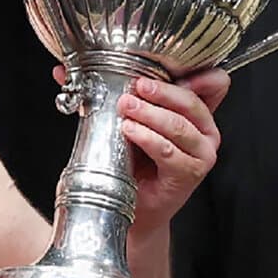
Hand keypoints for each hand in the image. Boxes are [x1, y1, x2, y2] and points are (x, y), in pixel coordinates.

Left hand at [117, 68, 228, 237]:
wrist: (135, 207)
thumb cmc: (136, 163)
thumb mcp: (128, 120)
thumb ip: (105, 94)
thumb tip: (62, 72)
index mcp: (197, 113)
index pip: (215, 84)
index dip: (199, 73)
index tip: (168, 70)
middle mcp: (205, 131)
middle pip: (192, 101)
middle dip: (161, 91)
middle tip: (135, 87)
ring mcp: (202, 154)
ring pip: (180, 125)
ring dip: (150, 114)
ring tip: (126, 109)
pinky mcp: (190, 173)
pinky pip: (169, 151)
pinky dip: (148, 138)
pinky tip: (130, 131)